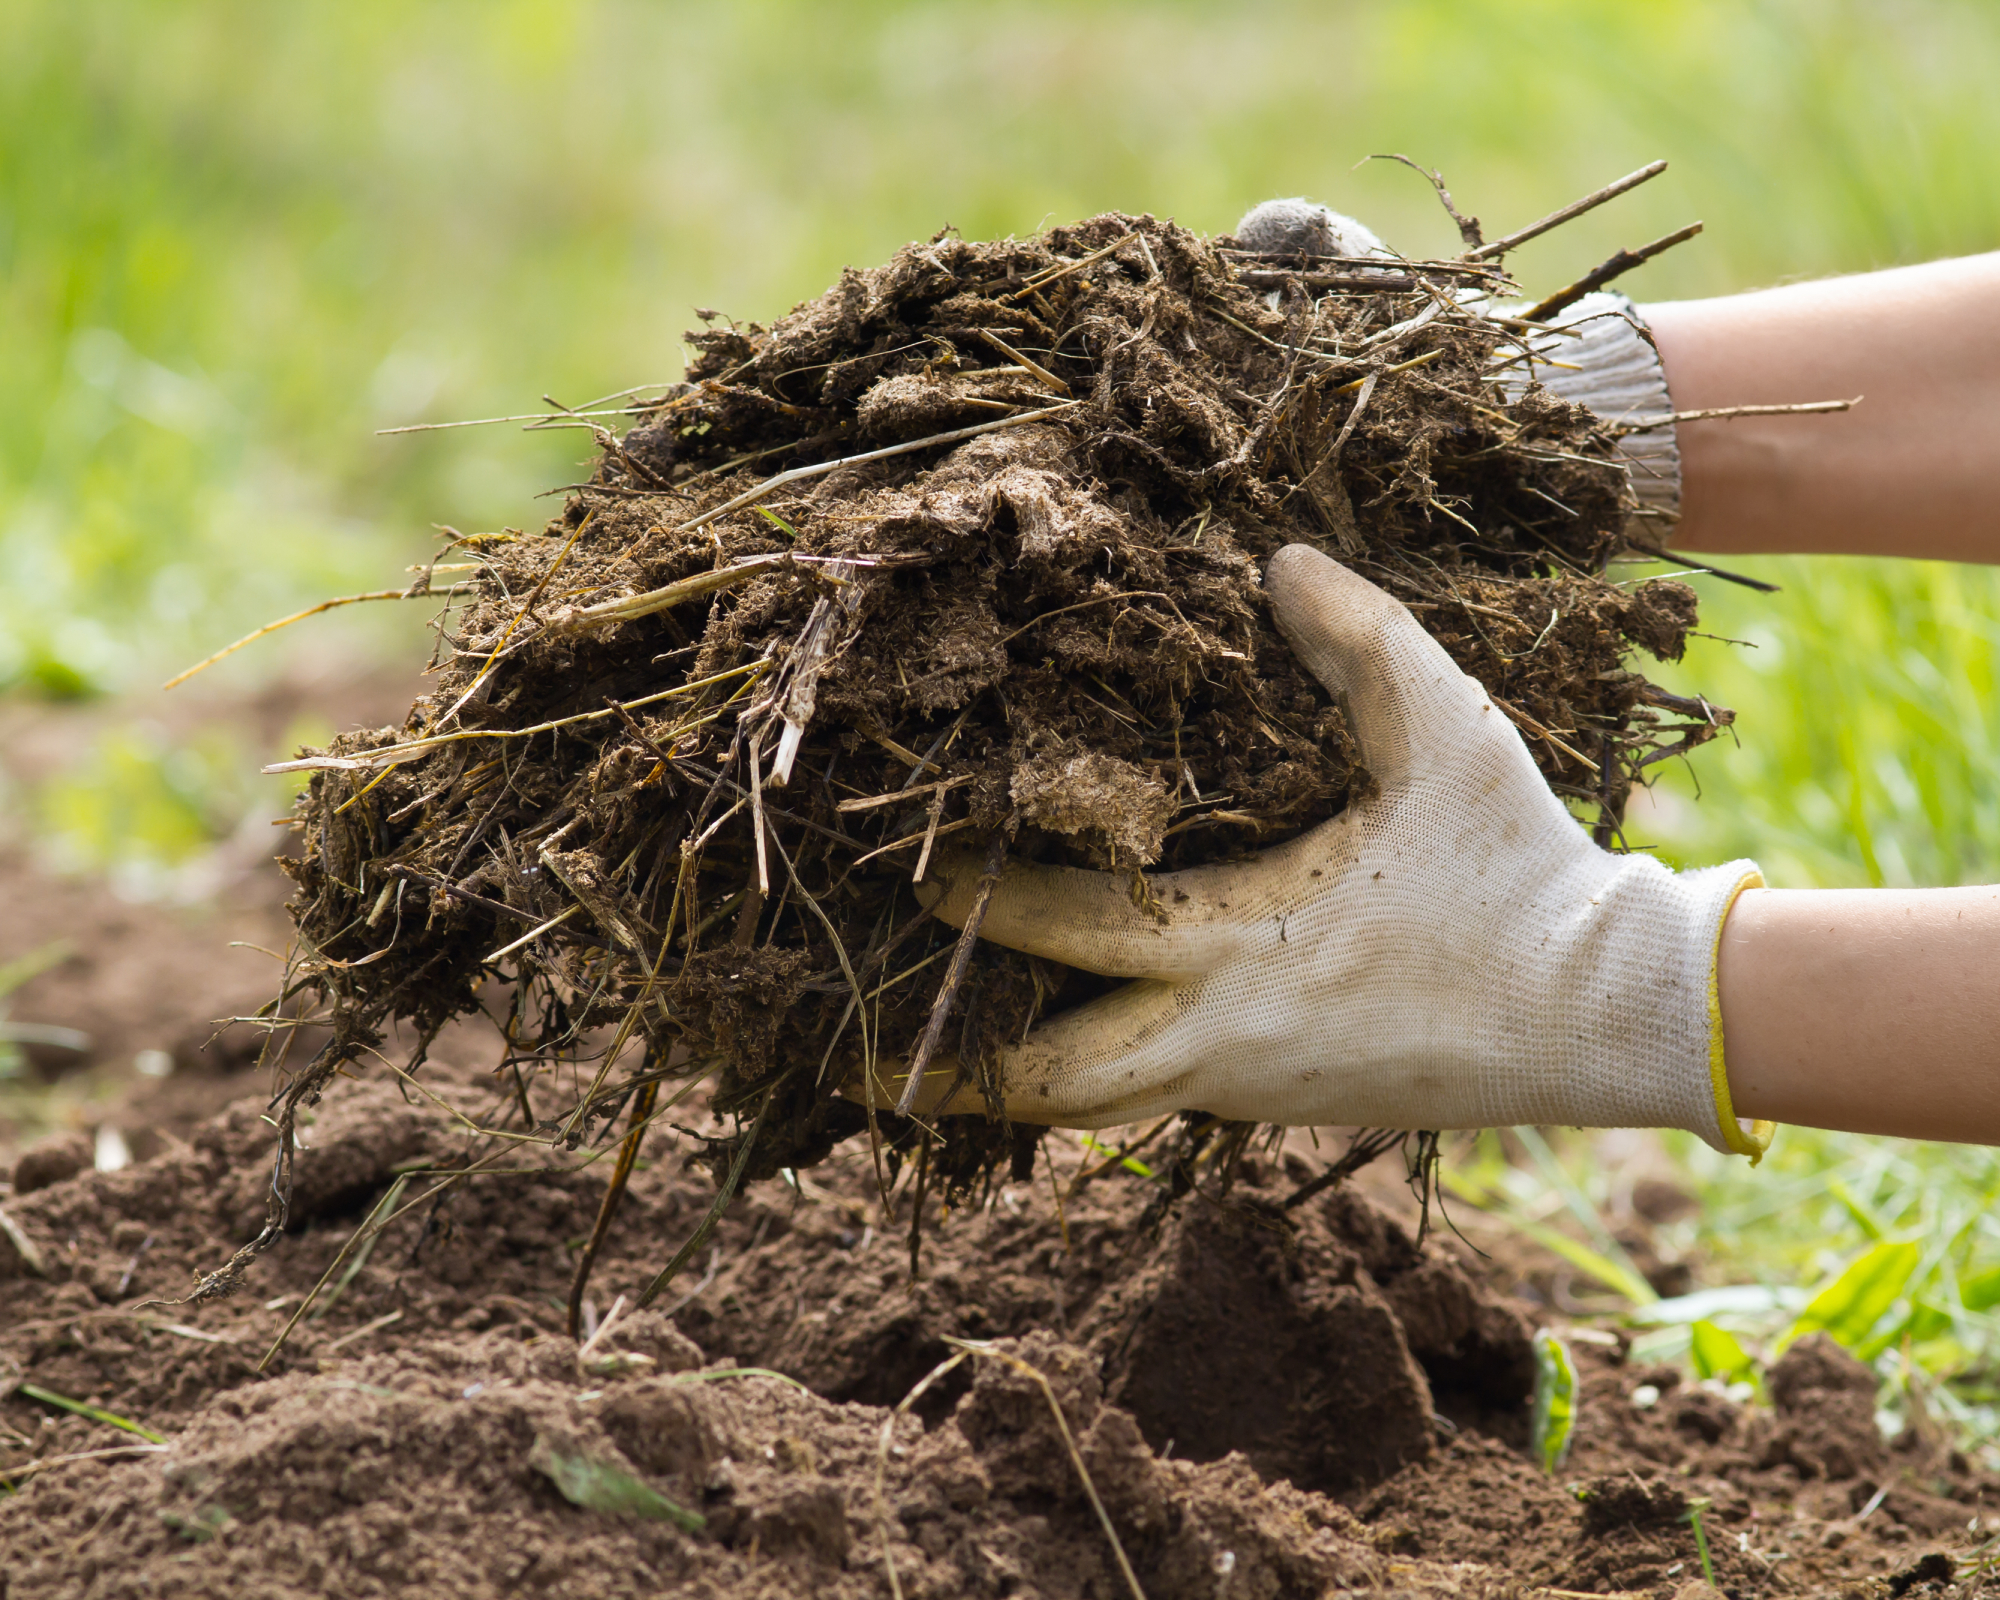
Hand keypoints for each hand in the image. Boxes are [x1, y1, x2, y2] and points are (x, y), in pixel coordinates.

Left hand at [870, 546, 1768, 1157]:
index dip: (979, 902)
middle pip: (1049, 1087)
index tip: (907, 874)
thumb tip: (1276, 561)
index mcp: (1241, 947)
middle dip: (950, 1073)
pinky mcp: (1279, 1109)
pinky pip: (1155, 1103)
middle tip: (856, 1054)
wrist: (1602, 1012)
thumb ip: (1360, 636)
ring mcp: (1248, 1089)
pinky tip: (1067, 1033)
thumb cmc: (1522, 870)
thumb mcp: (1449, 733)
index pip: (1072, 927)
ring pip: (1095, 1110)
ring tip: (938, 1053)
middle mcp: (1225, 1039)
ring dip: (1015, 1080)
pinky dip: (1094, 1076)